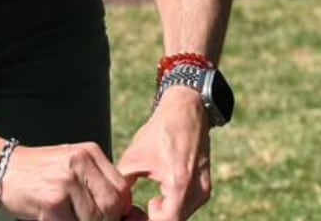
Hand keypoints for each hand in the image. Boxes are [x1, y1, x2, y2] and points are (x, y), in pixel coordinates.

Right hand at [0, 141, 137, 220]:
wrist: (0, 168)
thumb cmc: (38, 171)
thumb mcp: (71, 164)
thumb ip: (94, 180)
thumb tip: (123, 208)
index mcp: (90, 152)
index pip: (121, 187)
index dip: (121, 208)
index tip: (112, 216)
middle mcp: (80, 163)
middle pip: (113, 203)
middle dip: (107, 218)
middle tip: (92, 219)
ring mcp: (66, 181)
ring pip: (95, 216)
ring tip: (71, 217)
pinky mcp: (51, 201)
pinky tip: (58, 219)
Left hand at [117, 89, 212, 219]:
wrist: (186, 111)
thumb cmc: (159, 132)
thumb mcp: (133, 160)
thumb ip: (123, 189)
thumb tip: (115, 210)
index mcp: (179, 182)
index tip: (130, 217)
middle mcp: (196, 189)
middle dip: (152, 220)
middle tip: (134, 214)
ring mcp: (204, 188)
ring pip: (181, 217)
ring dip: (163, 217)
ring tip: (145, 207)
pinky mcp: (205, 186)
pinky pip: (187, 207)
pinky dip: (173, 209)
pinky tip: (158, 200)